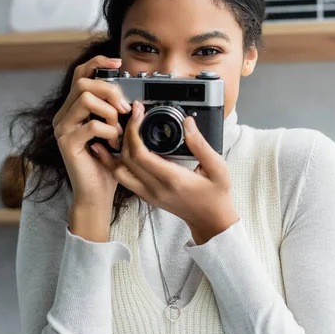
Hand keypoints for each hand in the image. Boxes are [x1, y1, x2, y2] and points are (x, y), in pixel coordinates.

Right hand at [52, 55, 130, 218]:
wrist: (97, 193)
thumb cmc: (107, 164)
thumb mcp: (114, 131)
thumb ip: (115, 111)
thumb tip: (130, 96)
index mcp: (74, 109)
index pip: (81, 73)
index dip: (98, 62)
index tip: (118, 62)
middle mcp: (64, 115)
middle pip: (83, 82)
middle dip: (110, 90)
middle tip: (124, 109)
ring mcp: (62, 128)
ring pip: (85, 98)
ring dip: (109, 112)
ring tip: (117, 132)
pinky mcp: (67, 143)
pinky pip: (91, 125)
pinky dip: (109, 132)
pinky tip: (113, 145)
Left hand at [90, 100, 238, 243]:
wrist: (211, 221)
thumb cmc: (216, 194)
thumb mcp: (217, 168)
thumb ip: (201, 145)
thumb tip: (188, 123)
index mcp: (172, 179)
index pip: (140, 154)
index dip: (134, 130)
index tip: (139, 113)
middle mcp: (155, 188)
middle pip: (126, 159)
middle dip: (125, 132)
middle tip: (133, 114)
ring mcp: (148, 194)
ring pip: (118, 170)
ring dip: (117, 149)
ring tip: (124, 130)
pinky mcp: (146, 196)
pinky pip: (124, 178)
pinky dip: (117, 161)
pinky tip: (119, 148)